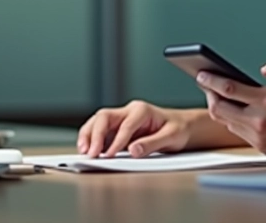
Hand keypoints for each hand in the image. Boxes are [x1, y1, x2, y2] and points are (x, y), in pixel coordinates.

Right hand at [76, 100, 193, 157]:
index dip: (117, 141)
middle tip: (91, 153)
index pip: (125, 125)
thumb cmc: (177, 129)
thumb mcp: (171, 137)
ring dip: (88, 135)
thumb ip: (152, 143)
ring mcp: (121, 119)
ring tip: (84, 152)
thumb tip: (133, 150)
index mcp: (142, 110)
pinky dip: (91, 139)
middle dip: (96, 134)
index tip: (110, 155)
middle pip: (104, 117)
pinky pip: (99, 130)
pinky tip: (88, 150)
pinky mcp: (116, 128)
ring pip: (97, 121)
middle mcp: (129, 111)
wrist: (181, 126)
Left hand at [197, 58, 265, 154]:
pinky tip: (234, 110)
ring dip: (220, 108)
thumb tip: (263, 69)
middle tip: (206, 85)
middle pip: (219, 109)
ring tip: (219, 96)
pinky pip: (238, 132)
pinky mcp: (262, 146)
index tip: (201, 74)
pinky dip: (233, 120)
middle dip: (209, 95)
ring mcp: (260, 136)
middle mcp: (261, 120)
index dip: (211, 81)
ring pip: (226, 122)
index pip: (229, 89)